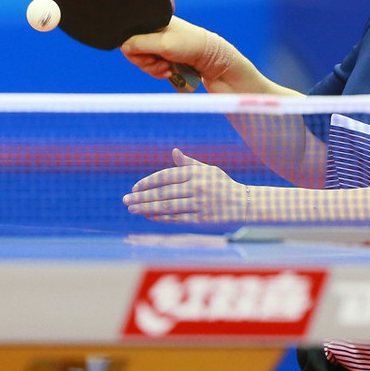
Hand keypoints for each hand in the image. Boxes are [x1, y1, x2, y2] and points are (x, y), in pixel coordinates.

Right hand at [120, 16, 207, 83]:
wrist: (213, 60)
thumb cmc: (191, 46)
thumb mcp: (163, 44)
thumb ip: (139, 45)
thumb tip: (122, 47)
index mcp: (152, 20)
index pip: (128, 35)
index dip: (133, 49)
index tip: (146, 56)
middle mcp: (154, 31)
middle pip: (133, 50)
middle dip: (145, 61)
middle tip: (159, 63)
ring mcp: (158, 44)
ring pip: (142, 61)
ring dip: (153, 68)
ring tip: (167, 68)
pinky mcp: (164, 56)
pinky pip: (152, 67)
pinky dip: (158, 71)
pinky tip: (169, 71)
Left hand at [123, 148, 248, 223]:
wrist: (244, 204)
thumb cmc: (222, 185)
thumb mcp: (208, 170)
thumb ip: (188, 164)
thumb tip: (174, 151)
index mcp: (197, 173)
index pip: (166, 176)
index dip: (148, 182)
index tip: (135, 188)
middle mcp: (197, 187)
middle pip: (163, 192)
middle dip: (142, 197)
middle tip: (126, 200)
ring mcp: (199, 204)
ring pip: (167, 206)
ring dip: (146, 208)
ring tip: (132, 209)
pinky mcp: (201, 218)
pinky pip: (176, 218)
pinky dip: (160, 217)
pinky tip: (148, 215)